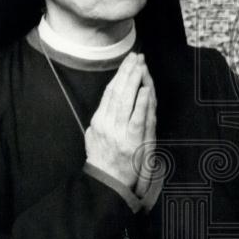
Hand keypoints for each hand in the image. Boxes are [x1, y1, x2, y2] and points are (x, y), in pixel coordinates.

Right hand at [84, 53, 153, 189]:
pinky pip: (138, 118)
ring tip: (141, 66)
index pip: (109, 93)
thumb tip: (106, 105)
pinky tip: (145, 89)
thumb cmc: (102, 159)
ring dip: (134, 82)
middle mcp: (107, 123)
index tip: (128, 63)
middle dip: (127, 72)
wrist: (108, 181)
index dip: (119, 76)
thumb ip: (100, 121)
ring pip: (126, 101)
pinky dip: (141, 103)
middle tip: (135, 57)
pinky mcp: (133, 140)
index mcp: (99, 120)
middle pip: (117, 92)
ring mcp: (120, 131)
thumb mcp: (93, 137)